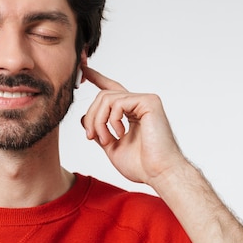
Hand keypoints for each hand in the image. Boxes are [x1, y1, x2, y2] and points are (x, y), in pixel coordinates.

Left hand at [80, 65, 187, 187]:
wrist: (159, 173)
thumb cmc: (141, 165)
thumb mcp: (112, 147)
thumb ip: (99, 131)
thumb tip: (84, 118)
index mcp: (131, 112)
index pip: (111, 90)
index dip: (96, 78)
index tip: (83, 69)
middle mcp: (138, 103)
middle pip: (103, 96)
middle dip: (92, 117)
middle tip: (91, 137)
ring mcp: (145, 101)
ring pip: (106, 98)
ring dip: (99, 121)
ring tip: (106, 140)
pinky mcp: (149, 102)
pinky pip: (117, 102)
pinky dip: (111, 120)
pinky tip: (120, 134)